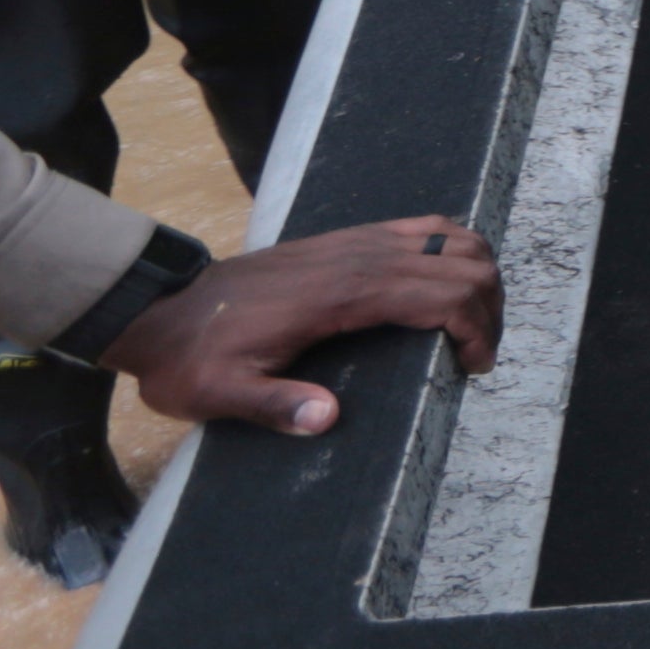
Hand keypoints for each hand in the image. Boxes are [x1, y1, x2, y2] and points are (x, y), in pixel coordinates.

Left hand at [101, 216, 500, 434]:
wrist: (159, 310)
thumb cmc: (192, 358)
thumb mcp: (220, 393)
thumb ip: (274, 405)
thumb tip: (326, 420)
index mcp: (341, 294)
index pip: (442, 295)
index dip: (475, 330)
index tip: (473, 368)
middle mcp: (359, 258)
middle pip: (462, 262)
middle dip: (489, 307)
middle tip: (480, 353)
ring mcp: (356, 242)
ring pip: (452, 238)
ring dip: (479, 276)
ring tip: (473, 322)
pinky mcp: (348, 239)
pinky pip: (423, 228)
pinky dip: (453, 251)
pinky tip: (446, 284)